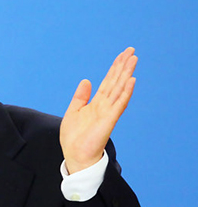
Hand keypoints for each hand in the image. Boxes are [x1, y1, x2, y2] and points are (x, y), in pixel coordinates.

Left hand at [60, 47, 136, 173]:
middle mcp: (104, 105)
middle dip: (123, 66)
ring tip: (133, 60)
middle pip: (116, 82)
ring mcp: (108, 112)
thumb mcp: (73, 112)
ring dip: (127, 74)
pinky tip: (131, 81)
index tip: (122, 55)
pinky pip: (119, 104)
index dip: (114, 68)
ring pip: (120, 89)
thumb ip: (80, 97)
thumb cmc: (74, 137)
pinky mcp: (109, 120)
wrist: (75, 155)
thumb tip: (87, 80)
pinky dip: (126, 92)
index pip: (108, 81)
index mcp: (96, 103)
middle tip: (132, 51)